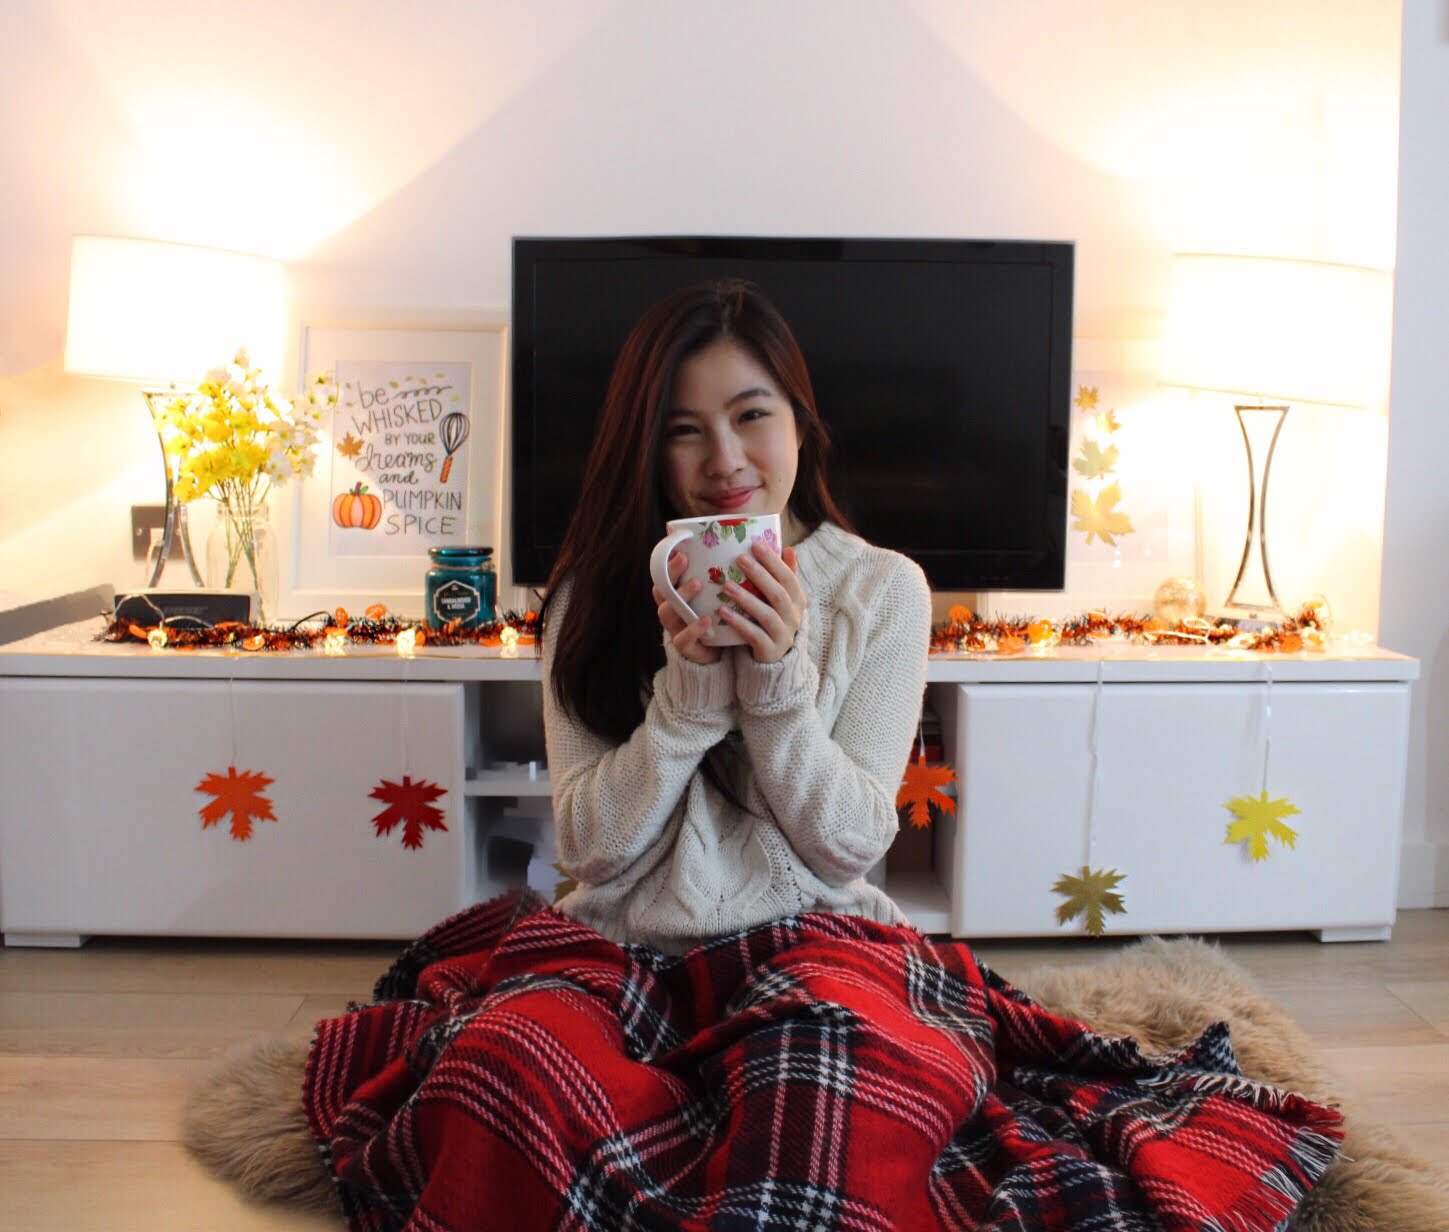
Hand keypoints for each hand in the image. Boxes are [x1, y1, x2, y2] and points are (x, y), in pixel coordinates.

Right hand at [653, 550, 721, 664]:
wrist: (724, 652)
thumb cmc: (721, 615)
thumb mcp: (722, 592)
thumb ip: (728, 572)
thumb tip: (748, 540)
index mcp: (677, 594)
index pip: (665, 574)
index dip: (667, 560)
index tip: (678, 545)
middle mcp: (672, 609)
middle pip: (662, 589)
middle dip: (670, 573)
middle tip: (684, 558)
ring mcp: (676, 628)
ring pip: (667, 612)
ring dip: (682, 595)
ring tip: (697, 583)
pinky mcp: (685, 647)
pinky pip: (683, 638)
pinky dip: (693, 628)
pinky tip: (707, 620)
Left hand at [716, 542, 805, 663]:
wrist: (774, 657)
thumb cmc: (773, 619)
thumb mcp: (781, 598)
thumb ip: (785, 576)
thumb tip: (788, 549)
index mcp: (798, 600)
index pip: (788, 577)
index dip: (774, 561)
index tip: (756, 544)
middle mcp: (794, 617)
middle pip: (778, 593)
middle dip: (759, 574)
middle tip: (740, 558)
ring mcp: (784, 635)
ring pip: (766, 614)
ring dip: (746, 598)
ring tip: (726, 585)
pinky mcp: (770, 650)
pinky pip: (754, 635)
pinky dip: (739, 622)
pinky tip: (723, 611)